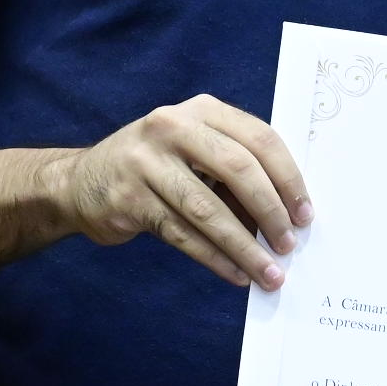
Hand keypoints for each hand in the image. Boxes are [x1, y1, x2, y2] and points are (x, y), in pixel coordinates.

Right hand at [47, 96, 311, 288]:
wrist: (81, 182)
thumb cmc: (157, 168)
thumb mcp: (195, 151)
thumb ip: (236, 170)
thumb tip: (288, 216)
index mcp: (201, 111)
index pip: (259, 139)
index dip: (288, 179)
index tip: (305, 214)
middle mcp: (172, 127)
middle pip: (238, 169)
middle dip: (270, 212)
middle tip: (289, 245)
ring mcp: (145, 162)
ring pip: (208, 209)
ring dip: (245, 246)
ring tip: (268, 273)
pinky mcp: (128, 199)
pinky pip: (182, 234)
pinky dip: (215, 258)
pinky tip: (236, 275)